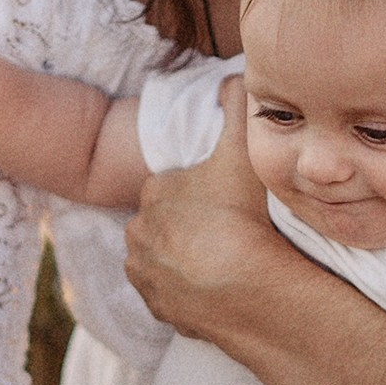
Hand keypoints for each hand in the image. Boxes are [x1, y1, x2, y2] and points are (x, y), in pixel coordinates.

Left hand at [124, 78, 282, 345]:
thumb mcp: (243, 149)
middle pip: (166, 223)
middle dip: (189, 225)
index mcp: (154, 192)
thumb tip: (233, 74)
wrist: (247, 289)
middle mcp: (139, 233)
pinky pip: (170, 295)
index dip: (201, 191)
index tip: (226, 200)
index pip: (173, 186)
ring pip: (164, 259)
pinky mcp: (158, 310)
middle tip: (227, 231)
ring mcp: (146, 275)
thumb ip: (238, 105)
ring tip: (222, 261)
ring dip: (185, 258)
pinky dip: (187, 291)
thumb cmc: (243, 216)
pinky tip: (215, 287)